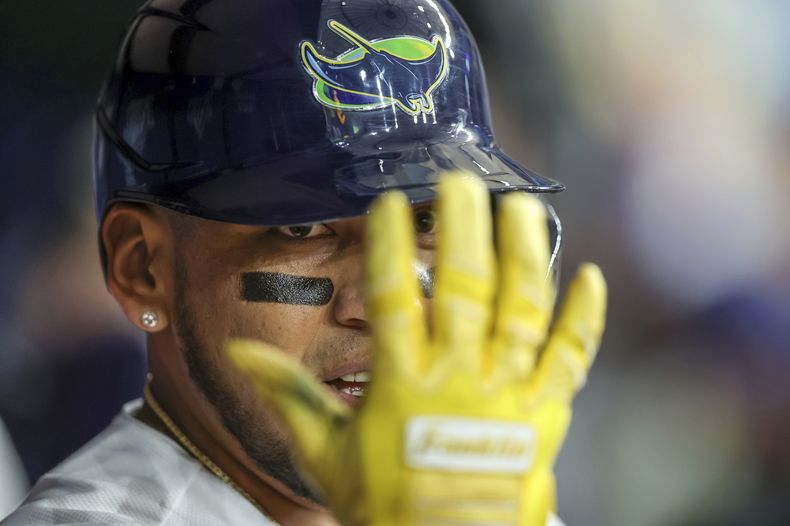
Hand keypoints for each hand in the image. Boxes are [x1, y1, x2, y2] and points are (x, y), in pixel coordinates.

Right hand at [227, 173, 606, 525]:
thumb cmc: (384, 503)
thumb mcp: (324, 450)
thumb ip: (286, 394)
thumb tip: (237, 353)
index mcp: (402, 385)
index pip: (393, 299)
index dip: (389, 246)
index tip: (389, 200)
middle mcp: (459, 380)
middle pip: (465, 290)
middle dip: (464, 228)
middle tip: (462, 179)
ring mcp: (508, 395)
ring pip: (523, 311)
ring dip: (525, 254)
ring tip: (523, 205)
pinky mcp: (546, 415)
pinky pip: (571, 359)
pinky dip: (584, 318)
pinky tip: (591, 277)